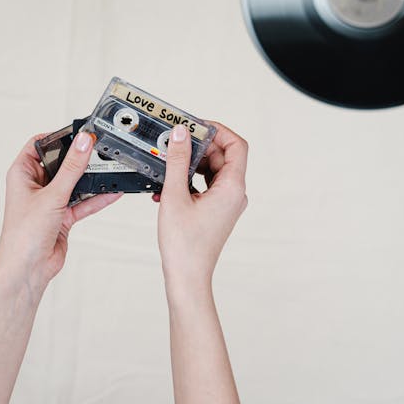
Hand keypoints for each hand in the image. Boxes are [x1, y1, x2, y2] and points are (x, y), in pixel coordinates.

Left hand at [0, 132, 121, 286]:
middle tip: (99, 150)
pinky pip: (82, 202)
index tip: (79, 133)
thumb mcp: (52, 196)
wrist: (27, 270)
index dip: (58, 137)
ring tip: (110, 170)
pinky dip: (96, 198)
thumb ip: (72, 169)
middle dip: (79, 159)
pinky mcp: (62, 216)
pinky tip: (112, 192)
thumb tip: (83, 143)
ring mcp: (50, 201)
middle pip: (61, 163)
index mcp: (22, 173)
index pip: (40, 144)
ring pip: (74, 183)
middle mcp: (35, 185)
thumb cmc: (23, 235)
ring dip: (90, 179)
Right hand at [155, 122, 247, 288]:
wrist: (187, 276)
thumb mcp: (175, 195)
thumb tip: (181, 134)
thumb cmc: (185, 244)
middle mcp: (234, 194)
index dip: (218, 131)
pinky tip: (166, 187)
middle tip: (176, 142)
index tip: (196, 126)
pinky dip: (189, 181)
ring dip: (191, 165)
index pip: (236, 145)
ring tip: (168, 165)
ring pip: (213, 171)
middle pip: (223, 156)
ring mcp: (226, 204)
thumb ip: (178, 161)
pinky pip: (206, 186)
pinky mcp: (216, 211)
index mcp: (233, 187)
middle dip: (199, 147)